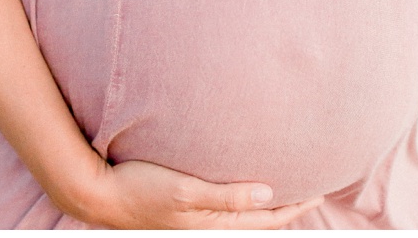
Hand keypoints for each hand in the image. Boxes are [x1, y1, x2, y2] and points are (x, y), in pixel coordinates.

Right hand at [77, 159, 325, 228]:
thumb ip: (227, 195)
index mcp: (213, 225)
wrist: (98, 195)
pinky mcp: (184, 214)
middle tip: (312, 192)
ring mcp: (195, 223)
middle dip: (286, 210)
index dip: (295, 207)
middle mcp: (208, 228)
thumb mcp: (185, 190)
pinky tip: (244, 193)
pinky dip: (244, 206)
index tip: (319, 191)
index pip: (266, 219)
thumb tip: (268, 195)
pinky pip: (226, 213)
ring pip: (243, 220)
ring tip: (286, 193)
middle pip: (258, 223)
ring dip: (266, 209)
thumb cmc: (139, 188)